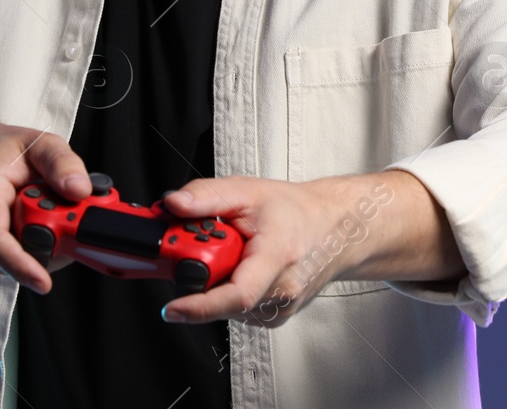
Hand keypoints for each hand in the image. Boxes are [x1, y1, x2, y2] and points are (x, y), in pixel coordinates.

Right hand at [0, 119, 90, 293]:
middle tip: (74, 219)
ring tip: (50, 211)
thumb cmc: (3, 152)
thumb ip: (61, 162)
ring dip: (46, 244)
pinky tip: (38, 224)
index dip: (19, 264)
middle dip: (53, 244)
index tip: (44, 282)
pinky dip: (36, 248)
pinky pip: (16, 261)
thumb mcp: (38, 143)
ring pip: (19, 260)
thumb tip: (80, 190)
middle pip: (16, 253)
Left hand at [156, 174, 391, 327]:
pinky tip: (243, 269)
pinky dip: (229, 291)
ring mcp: (281, 307)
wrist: (334, 228)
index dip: (200, 306)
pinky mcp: (276, 316)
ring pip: (228, 307)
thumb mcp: (248, 190)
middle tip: (200, 249)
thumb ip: (206, 196)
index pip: (237, 294)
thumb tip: (172, 205)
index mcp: (278, 256)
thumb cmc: (296, 211)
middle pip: (224, 299)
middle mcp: (283, 289)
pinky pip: (238, 311)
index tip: (172, 308)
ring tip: (233, 253)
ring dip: (217, 283)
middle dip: (201, 277)